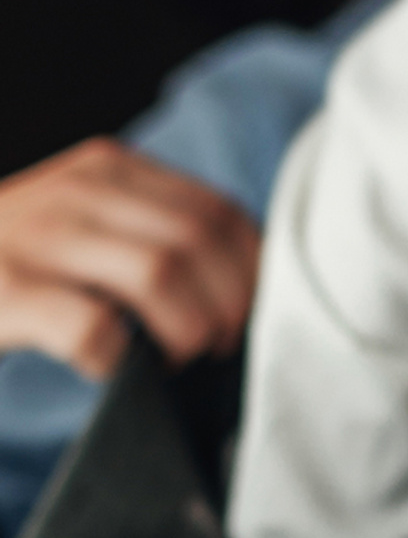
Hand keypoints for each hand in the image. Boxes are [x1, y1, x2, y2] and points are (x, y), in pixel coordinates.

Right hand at [0, 138, 261, 378]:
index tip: (247, 316)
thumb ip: (154, 233)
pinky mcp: (4, 290)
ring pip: (161, 273)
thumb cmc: (18, 266)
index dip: (253, 273)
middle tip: (214, 349)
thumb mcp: (87, 228)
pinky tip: (109, 368)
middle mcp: (74, 190)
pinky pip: (92, 326)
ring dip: (187, 332)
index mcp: (107, 169)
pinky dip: (118, 359)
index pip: (221, 211)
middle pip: (201, 242)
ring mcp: (35, 237)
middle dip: (229, 307)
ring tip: (172, 359)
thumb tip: (250, 290)